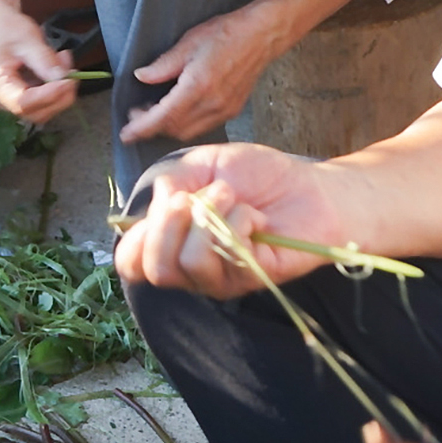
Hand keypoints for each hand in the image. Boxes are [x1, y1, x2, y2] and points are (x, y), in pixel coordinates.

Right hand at [0, 5, 74, 125]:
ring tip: (63, 61)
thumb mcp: (27, 38)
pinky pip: (41, 100)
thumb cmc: (4, 27)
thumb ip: (45, 60)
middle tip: (72, 71)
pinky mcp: (18, 96)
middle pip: (34, 112)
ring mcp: (7, 100)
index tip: (69, 81)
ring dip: (59, 90)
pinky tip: (57, 67)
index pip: (23, 103)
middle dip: (58, 95)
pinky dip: (54, 87)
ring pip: (41, 108)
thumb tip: (62, 78)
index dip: (49, 95)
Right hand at [113, 143, 350, 298]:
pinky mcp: (251, 278)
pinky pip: (228, 254)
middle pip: (154, 271)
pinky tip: (255, 214)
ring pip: (189, 263)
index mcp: (174, 240)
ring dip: (208, 217)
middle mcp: (192, 266)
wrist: (310, 186)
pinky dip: (238, 220)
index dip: (136, 238)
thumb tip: (160, 203)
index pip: (132, 264)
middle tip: (193, 198)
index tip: (167, 203)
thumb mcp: (205, 164)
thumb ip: (172, 180)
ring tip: (231, 198)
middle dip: (168, 224)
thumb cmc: (259, 176)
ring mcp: (222, 277)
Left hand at [121, 4, 290, 144]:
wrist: (261, 35)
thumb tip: (142, 77)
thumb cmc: (226, 34)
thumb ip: (163, 65)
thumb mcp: (188, 43)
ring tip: (154, 111)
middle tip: (136, 113)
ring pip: (189, 132)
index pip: (163, 118)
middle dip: (151, 127)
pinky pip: (203, 126)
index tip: (126, 134)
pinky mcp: (232, 110)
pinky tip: (178, 110)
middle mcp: (212, 104)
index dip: (141, 128)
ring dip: (168, 127)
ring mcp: (224, 110)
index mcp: (198, 87)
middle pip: (174, 129)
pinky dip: (185, 124)